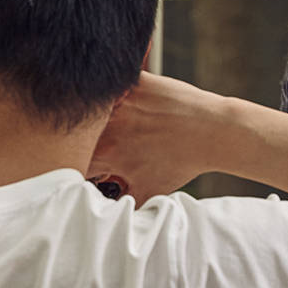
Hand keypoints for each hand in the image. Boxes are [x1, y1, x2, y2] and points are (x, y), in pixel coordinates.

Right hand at [85, 72, 241, 203]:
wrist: (213, 133)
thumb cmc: (184, 161)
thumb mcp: (149, 191)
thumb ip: (122, 201)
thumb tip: (108, 208)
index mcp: (107, 153)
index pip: (75, 158)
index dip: (77, 162)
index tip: (87, 163)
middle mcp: (109, 125)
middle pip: (80, 131)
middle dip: (84, 139)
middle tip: (103, 142)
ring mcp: (121, 100)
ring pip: (92, 104)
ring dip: (94, 113)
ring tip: (117, 121)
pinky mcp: (135, 82)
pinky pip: (113, 79)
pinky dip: (112, 86)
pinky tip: (119, 94)